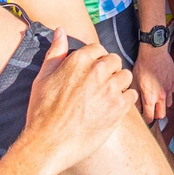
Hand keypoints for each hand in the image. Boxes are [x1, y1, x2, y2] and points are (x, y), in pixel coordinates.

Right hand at [23, 33, 136, 174]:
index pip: (98, 48)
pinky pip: (131, 95)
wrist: (47, 144)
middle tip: (98, 86)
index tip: (90, 72)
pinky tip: (113, 108)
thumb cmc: (42, 112)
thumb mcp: (42, 78)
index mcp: (79, 60)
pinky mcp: (119, 107)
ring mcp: (110, 88)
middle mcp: (98, 70)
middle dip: (108, 70)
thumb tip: (61, 30)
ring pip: (125, 76)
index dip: (95, 60)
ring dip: (119, 84)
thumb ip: (55, 52)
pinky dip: (125, 100)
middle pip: (114, 60)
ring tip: (106, 97)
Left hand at [131, 43, 173, 123]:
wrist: (154, 52)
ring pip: (169, 104)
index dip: (146, 120)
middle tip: (150, 110)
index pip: (150, 117)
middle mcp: (162, 96)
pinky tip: (161, 86)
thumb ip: (136, 98)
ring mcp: (169, 89)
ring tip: (156, 98)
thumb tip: (136, 108)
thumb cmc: (142, 66)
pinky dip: (167, 92)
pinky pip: (172, 92)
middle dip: (156, 115)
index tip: (143, 118)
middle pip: (162, 115)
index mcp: (151, 98)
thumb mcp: (134, 83)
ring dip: (162, 104)